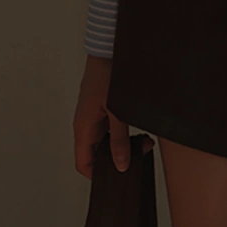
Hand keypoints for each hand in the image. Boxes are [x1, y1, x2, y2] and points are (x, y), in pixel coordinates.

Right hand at [73, 54, 153, 178]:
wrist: (108, 47)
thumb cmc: (107, 74)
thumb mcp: (117, 111)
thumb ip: (119, 139)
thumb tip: (120, 165)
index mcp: (83, 127)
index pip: (83, 163)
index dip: (96, 175)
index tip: (116, 179)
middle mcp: (86, 123)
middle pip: (96, 153)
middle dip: (115, 159)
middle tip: (137, 157)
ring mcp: (94, 114)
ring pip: (106, 139)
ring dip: (123, 144)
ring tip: (144, 142)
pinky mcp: (103, 105)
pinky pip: (110, 126)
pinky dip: (123, 131)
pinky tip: (140, 128)